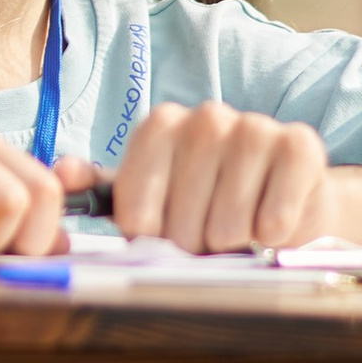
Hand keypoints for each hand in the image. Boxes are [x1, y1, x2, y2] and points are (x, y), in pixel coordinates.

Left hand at [108, 101, 329, 252]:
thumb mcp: (150, 201)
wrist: (282, 210)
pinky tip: (269, 230)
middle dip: (192, 244)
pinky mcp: (300, 146)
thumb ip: (104, 190)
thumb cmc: (207, 208)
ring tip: (237, 235)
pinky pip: (274, 213)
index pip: (136, 194)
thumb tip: (62, 172)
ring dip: (232, 243)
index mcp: (162, 126)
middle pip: (182, 215)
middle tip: (204, 240)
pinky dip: (270, 234)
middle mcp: (206, 118)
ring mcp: (254, 127)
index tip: (158, 235)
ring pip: (228, 220)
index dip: (148, 229)